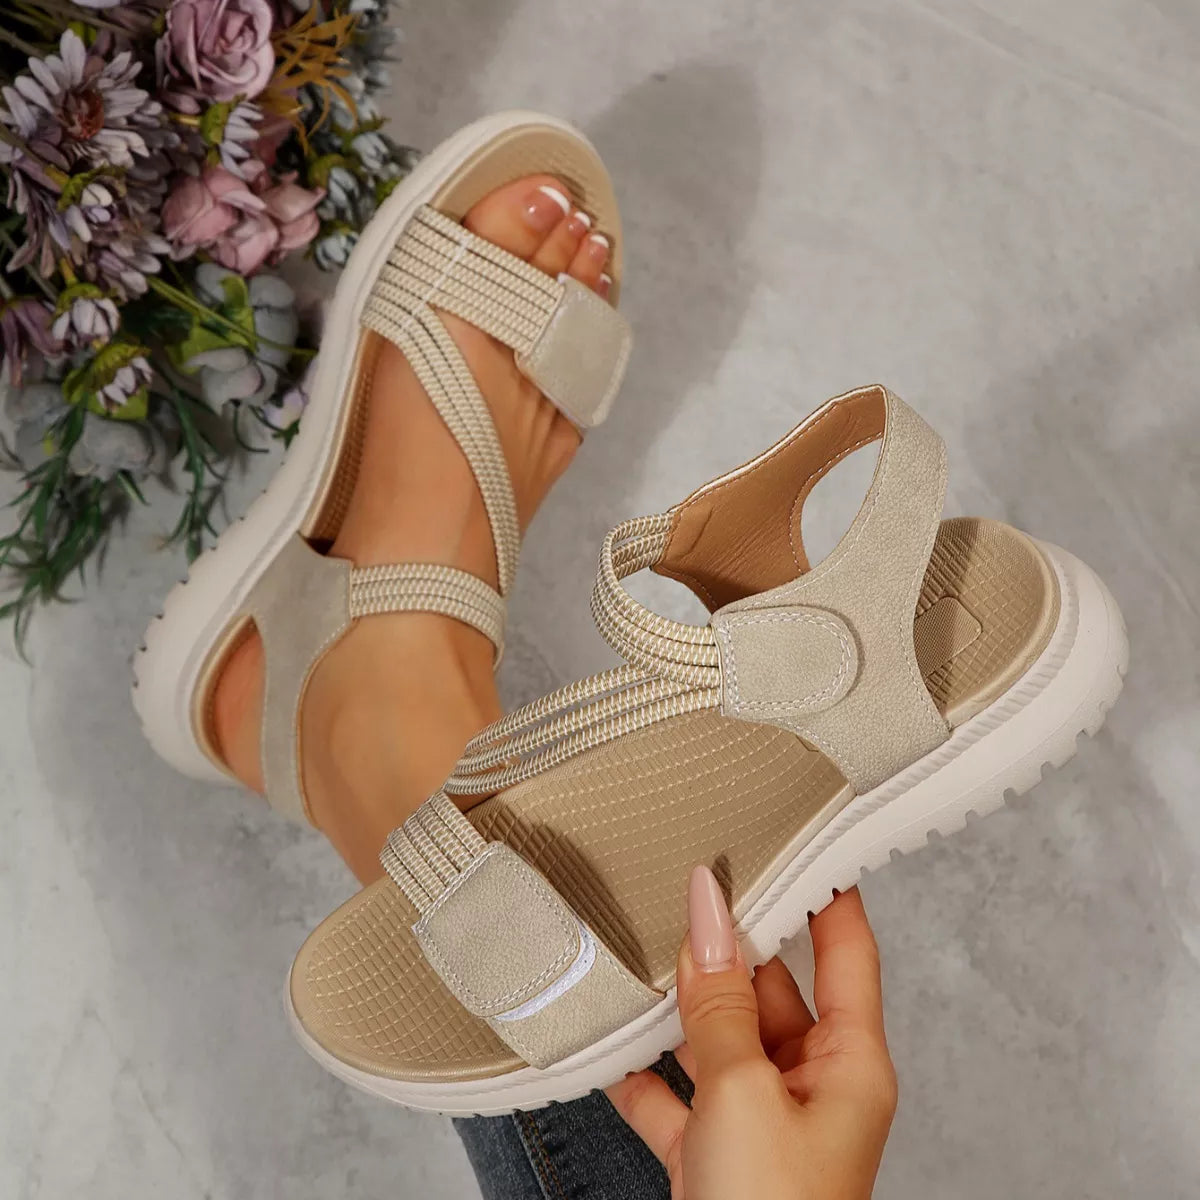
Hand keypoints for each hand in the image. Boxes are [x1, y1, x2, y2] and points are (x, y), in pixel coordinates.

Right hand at [607, 868, 896, 1199]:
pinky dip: (644, 1073)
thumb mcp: (742, 1092)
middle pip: (772, 991)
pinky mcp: (716, 1158)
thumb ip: (720, 1004)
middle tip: (688, 891)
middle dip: (728, 948)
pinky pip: (678, 1097)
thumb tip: (708, 918)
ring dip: (679, 1010)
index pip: (847, 954)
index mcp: (850, 1066)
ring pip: (721, 1041)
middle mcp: (814, 1089)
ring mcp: (763, 1124)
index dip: (826, 894)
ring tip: (638, 956)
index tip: (796, 840)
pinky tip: (609, 1047)